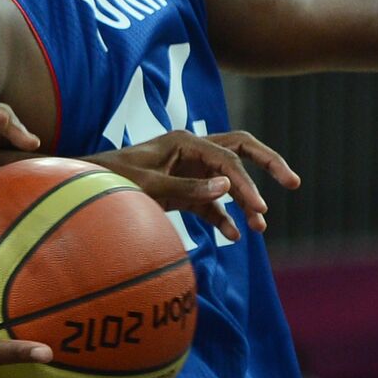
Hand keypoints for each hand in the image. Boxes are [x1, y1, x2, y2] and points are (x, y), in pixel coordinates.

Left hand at [83, 129, 300, 239]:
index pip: (228, 158)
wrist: (84, 189)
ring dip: (245, 201)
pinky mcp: (183, 191)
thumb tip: (226, 188)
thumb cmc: (110, 181)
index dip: (246, 183)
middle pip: (241, 151)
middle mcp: (191, 150)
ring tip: (260, 227)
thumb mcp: (148, 186)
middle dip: (268, 165)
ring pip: (228, 181)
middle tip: (293, 182)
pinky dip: (223, 218)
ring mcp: (189, 170)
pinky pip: (211, 203)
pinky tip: (233, 237)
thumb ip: (186, 188)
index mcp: (184, 141)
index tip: (259, 209)